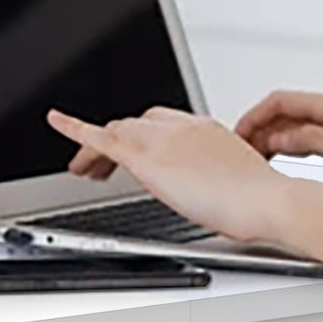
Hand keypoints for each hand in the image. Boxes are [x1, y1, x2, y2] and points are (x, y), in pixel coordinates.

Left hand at [46, 107, 293, 244]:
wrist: (265, 200)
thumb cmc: (259, 200)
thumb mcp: (235, 181)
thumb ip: (213, 179)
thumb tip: (212, 195)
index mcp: (204, 129)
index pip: (161, 123)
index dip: (141, 134)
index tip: (136, 147)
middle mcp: (181, 126)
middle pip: (135, 124)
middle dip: (114, 141)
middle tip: (100, 166)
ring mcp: (164, 138)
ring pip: (118, 130)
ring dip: (96, 148)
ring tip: (83, 170)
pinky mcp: (148, 157)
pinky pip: (102, 137)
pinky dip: (75, 127)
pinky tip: (57, 122)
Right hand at [235, 90, 322, 197]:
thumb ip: (309, 140)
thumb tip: (275, 135)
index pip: (281, 100)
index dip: (253, 116)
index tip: (236, 137)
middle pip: (285, 110)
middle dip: (258, 127)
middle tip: (239, 153)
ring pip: (296, 125)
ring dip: (272, 138)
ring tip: (256, 160)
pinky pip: (310, 137)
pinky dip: (290, 147)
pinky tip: (285, 164)